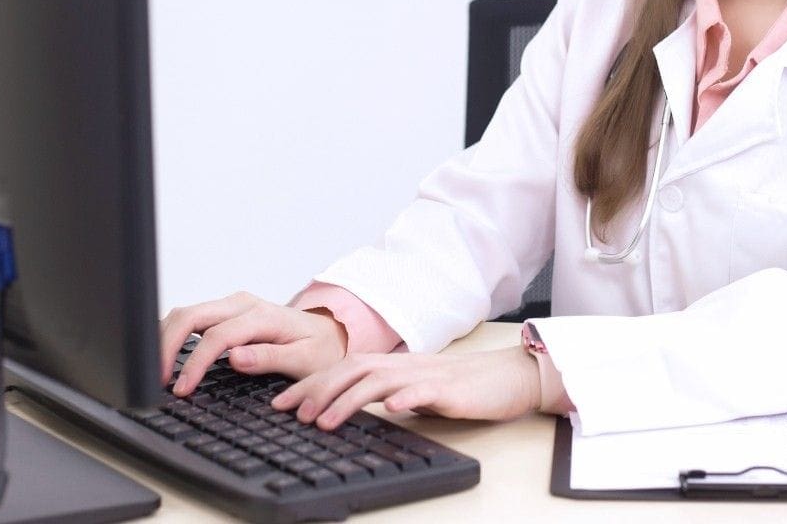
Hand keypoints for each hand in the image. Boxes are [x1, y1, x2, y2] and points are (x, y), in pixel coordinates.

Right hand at [158, 291, 347, 395]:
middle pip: (191, 315)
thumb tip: (235, 358)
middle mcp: (243, 304)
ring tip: (156, 371)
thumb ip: (270, 357)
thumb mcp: (305, 359)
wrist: (330, 334)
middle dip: (167, 346)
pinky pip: (191, 317)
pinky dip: (173, 334)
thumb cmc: (319, 350)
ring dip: (165, 338)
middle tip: (158, 380)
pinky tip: (165, 356)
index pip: (216, 337)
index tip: (182, 388)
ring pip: (186, 313)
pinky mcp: (226, 311)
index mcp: (263, 316)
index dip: (195, 363)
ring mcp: (233, 305)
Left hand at [270, 347, 542, 430]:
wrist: (506, 378)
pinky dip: (405, 397)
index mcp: (391, 366)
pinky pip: (424, 390)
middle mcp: (402, 366)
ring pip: (379, 381)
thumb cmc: (459, 387)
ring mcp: (425, 376)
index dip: (310, 384)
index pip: (341, 370)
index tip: (281, 403)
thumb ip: (381, 393)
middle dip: (318, 391)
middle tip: (292, 414)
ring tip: (326, 420)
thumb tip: (343, 408)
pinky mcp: (449, 389)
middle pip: (352, 370)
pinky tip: (390, 409)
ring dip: (348, 400)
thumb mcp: (411, 389)